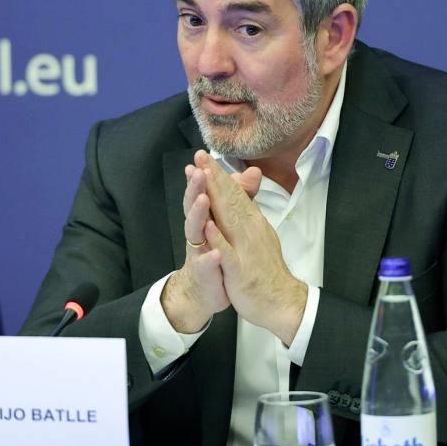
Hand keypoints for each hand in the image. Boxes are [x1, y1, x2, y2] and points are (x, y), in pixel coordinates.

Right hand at [160, 155, 262, 332]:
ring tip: (203, 201)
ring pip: (194, 231)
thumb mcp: (229, 222)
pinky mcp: (204, 273)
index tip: (202, 156)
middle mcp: (198, 231)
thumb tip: (252, 171)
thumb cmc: (217, 251)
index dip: (204, 175)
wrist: (205, 289)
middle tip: (199, 172)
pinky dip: (209, 258)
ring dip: (198, 215)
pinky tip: (214, 252)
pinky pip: (204, 265)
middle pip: (194, 205)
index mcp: (206, 218)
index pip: (204, 192)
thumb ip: (239, 197)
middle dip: (196, 188)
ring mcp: (198, 251)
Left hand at [196, 151, 306, 344]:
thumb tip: (247, 197)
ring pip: (228, 219)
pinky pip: (227, 253)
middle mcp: (250, 231)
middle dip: (214, 177)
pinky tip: (208, 227)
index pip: (235, 194)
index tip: (205, 157)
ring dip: (215, 198)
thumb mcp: (259, 237)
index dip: (219, 175)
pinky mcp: (240, 270)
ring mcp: (245, 249)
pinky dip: (217, 240)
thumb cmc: (267, 270)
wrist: (282, 301)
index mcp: (252, 224)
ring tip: (203, 178)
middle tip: (201, 155)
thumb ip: (250, 215)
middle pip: (230, 200)